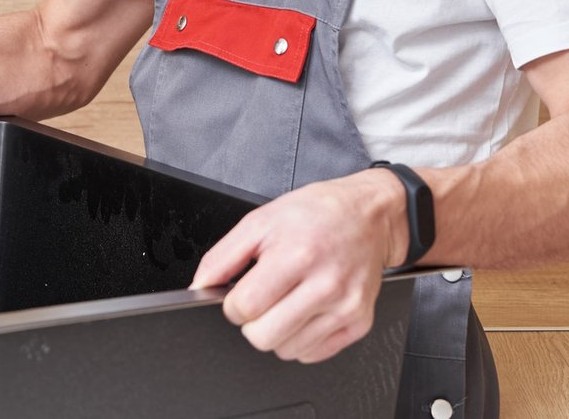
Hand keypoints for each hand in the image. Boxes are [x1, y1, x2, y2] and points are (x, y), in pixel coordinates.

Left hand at [189, 170, 407, 362]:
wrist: (369, 214)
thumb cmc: (316, 213)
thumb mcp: (261, 220)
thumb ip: (223, 256)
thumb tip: (199, 287)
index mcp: (296, 254)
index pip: (244, 308)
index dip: (233, 304)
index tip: (242, 293)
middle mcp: (325, 284)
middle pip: (263, 337)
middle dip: (252, 322)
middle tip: (263, 299)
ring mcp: (345, 307)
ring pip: (287, 351)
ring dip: (277, 332)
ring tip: (288, 300)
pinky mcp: (358, 322)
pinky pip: (312, 355)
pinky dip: (301, 339)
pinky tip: (306, 309)